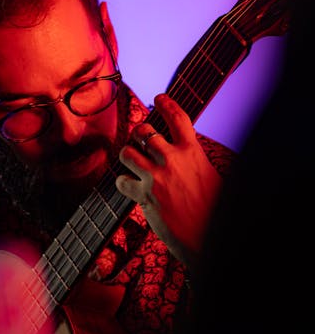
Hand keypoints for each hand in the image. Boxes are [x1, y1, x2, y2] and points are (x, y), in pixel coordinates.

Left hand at [116, 94, 221, 267]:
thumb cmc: (211, 208)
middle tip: (140, 139)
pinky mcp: (144, 195)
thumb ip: (192, 159)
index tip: (158, 98)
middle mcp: (173, 159)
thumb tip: (181, 150)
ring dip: (128, 155)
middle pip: (144, 131)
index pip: (177, 118)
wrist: (206, 235)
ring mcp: (157, 176)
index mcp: (193, 151)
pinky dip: (123, 183)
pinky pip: (121, 181)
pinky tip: (130, 187)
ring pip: (127, 152)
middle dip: (139, 133)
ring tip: (133, 162)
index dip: (166, 104)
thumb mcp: (209, 175)